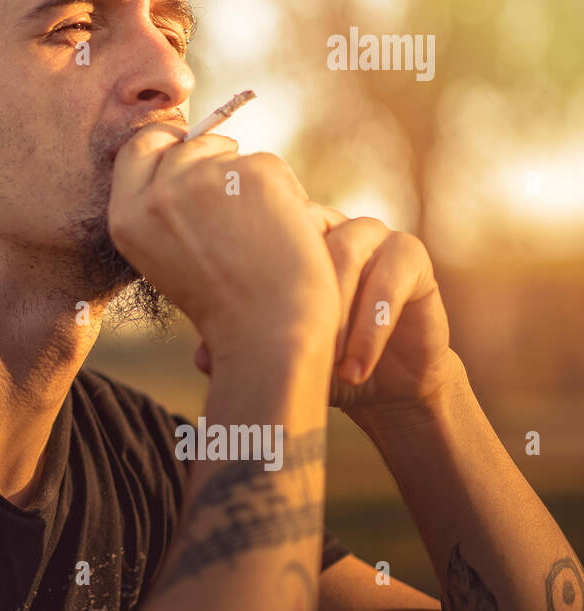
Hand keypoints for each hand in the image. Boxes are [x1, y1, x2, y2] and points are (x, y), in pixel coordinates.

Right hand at [109, 122, 339, 358]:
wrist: (268, 331)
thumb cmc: (221, 302)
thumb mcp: (162, 254)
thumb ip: (159, 205)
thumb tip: (182, 147)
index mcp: (126, 217)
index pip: (138, 148)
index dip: (164, 142)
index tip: (186, 145)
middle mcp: (157, 194)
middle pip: (187, 145)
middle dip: (213, 157)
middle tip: (238, 195)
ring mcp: (203, 179)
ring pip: (229, 153)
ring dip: (247, 179)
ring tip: (257, 230)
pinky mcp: (252, 173)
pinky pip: (266, 163)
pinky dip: (281, 190)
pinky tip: (280, 229)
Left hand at [195, 205, 457, 416]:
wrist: (383, 385)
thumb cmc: (317, 361)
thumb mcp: (274, 355)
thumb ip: (239, 346)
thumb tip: (200, 358)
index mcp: (288, 237)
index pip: (263, 226)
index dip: (252, 267)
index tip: (242, 321)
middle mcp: (327, 226)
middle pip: (303, 236)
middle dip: (291, 294)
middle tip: (282, 346)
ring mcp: (371, 235)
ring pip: (347, 253)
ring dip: (331, 313)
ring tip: (320, 367)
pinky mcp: (411, 256)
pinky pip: (389, 280)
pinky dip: (369, 330)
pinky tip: (352, 372)